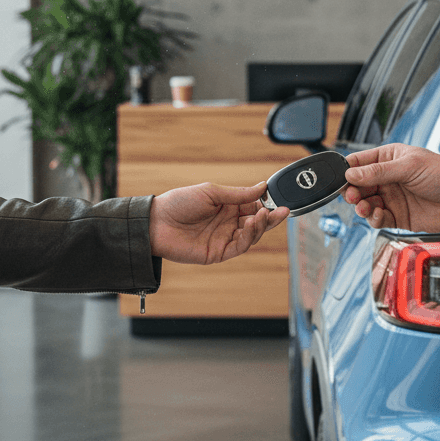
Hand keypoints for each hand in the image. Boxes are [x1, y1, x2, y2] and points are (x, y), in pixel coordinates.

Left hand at [149, 182, 288, 263]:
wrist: (156, 222)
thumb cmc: (179, 203)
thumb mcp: (211, 192)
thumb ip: (238, 194)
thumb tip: (262, 187)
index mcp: (227, 206)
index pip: (254, 205)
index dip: (268, 204)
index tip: (279, 199)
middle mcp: (228, 223)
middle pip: (257, 222)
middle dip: (271, 217)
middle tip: (282, 211)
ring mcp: (224, 238)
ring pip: (252, 236)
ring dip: (260, 226)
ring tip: (262, 215)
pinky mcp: (218, 253)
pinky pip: (240, 247)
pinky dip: (248, 237)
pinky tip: (250, 225)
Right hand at [343, 143, 439, 231]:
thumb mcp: (409, 166)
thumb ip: (379, 171)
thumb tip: (351, 174)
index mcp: (389, 158)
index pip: (359, 163)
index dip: (347, 171)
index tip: (341, 179)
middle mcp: (387, 178)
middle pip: (358, 186)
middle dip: (352, 192)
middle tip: (353, 196)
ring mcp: (392, 198)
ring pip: (366, 204)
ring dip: (362, 207)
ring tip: (365, 207)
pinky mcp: (398, 216)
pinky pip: (378, 219)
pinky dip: (374, 219)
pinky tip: (379, 215)